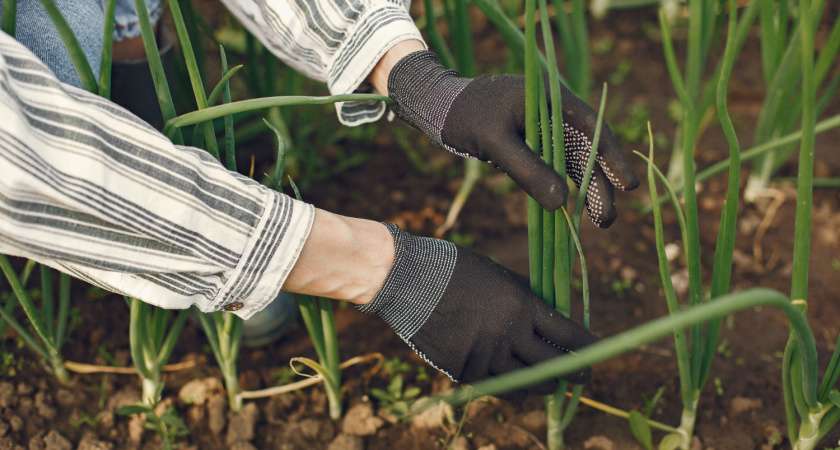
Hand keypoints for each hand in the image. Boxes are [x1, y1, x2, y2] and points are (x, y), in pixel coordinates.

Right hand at [358, 223, 598, 399]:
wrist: (409, 280)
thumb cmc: (457, 270)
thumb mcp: (500, 276)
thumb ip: (527, 298)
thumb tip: (554, 315)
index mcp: (521, 305)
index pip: (569, 335)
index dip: (589, 349)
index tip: (597, 354)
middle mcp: (508, 334)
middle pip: (554, 366)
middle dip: (573, 374)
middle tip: (581, 376)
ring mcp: (485, 355)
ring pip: (527, 384)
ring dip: (541, 384)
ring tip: (546, 382)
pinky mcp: (462, 370)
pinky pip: (496, 388)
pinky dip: (509, 387)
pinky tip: (514, 385)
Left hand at [387, 50, 639, 226]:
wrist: (438, 107)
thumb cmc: (465, 117)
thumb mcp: (495, 143)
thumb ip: (527, 170)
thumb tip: (562, 203)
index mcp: (551, 98)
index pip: (592, 127)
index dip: (612, 157)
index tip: (627, 186)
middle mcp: (553, 111)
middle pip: (586, 150)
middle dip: (600, 185)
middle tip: (607, 220)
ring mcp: (543, 127)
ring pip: (573, 161)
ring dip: (586, 189)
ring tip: (599, 221)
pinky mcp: (532, 142)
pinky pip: (555, 166)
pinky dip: (563, 185)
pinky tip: (572, 209)